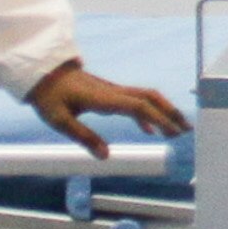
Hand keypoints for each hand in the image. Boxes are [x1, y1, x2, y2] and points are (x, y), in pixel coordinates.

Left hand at [26, 59, 192, 159]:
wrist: (40, 73)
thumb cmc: (48, 96)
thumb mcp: (60, 120)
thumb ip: (83, 137)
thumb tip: (106, 155)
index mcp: (103, 98)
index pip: (138, 106)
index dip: (158, 118)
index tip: (173, 133)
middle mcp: (112, 91)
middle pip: (149, 97)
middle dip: (170, 112)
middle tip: (186, 130)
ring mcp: (111, 90)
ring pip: (145, 96)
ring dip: (163, 110)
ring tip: (176, 129)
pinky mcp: (108, 92)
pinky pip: (134, 100)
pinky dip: (147, 113)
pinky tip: (148, 129)